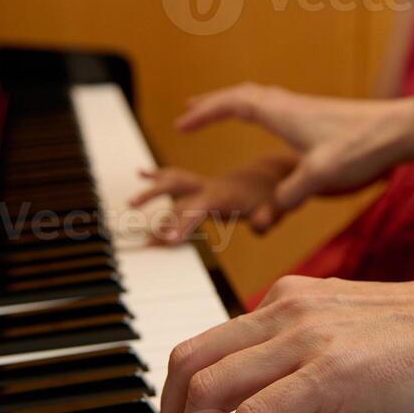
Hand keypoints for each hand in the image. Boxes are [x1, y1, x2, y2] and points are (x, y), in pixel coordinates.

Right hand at [130, 155, 296, 243]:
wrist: (283, 174)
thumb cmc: (279, 196)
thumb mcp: (279, 210)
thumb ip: (268, 218)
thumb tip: (259, 225)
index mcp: (225, 194)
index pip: (197, 207)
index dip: (182, 222)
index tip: (165, 238)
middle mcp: (212, 187)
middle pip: (177, 187)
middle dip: (154, 196)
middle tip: (132, 208)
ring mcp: (208, 186)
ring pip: (174, 182)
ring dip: (152, 189)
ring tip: (130, 202)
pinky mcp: (208, 187)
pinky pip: (181, 180)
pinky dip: (160, 176)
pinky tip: (142, 174)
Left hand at [160, 272, 413, 412]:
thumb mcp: (346, 335)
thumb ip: (304, 356)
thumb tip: (273, 403)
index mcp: (286, 300)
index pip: (204, 345)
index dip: (180, 398)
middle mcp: (284, 310)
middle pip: (189, 364)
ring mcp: (303, 338)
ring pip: (209, 390)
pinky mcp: (327, 371)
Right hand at [176, 84, 413, 221]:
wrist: (400, 130)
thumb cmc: (361, 148)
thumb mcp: (321, 176)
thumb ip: (291, 193)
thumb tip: (273, 209)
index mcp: (282, 114)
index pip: (233, 105)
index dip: (205, 114)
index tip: (182, 124)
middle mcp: (289, 105)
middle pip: (242, 95)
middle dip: (213, 104)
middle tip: (190, 112)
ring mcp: (304, 109)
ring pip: (260, 97)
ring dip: (235, 103)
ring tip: (219, 110)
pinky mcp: (318, 116)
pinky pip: (276, 105)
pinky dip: (258, 109)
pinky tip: (266, 120)